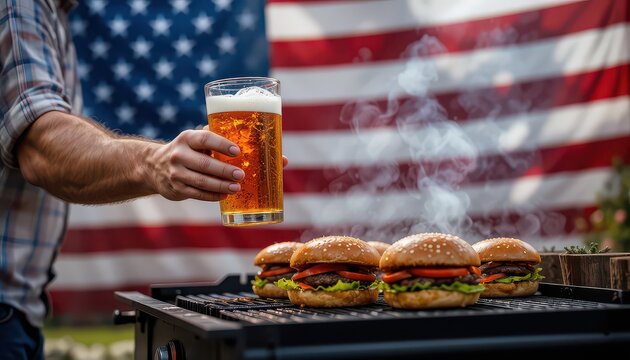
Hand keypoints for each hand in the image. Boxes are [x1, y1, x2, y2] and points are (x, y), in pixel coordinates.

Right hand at [148, 128, 288, 201]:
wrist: (153, 166)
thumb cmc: (191, 151)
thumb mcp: (200, 141)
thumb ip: (226, 141)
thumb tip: (280, 156)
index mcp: (188, 138)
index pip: (205, 138)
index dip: (221, 144)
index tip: (238, 150)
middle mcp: (179, 154)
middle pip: (204, 163)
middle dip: (224, 170)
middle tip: (242, 174)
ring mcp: (175, 172)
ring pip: (201, 181)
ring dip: (220, 185)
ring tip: (237, 187)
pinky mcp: (176, 188)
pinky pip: (197, 194)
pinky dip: (212, 195)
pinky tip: (225, 195)